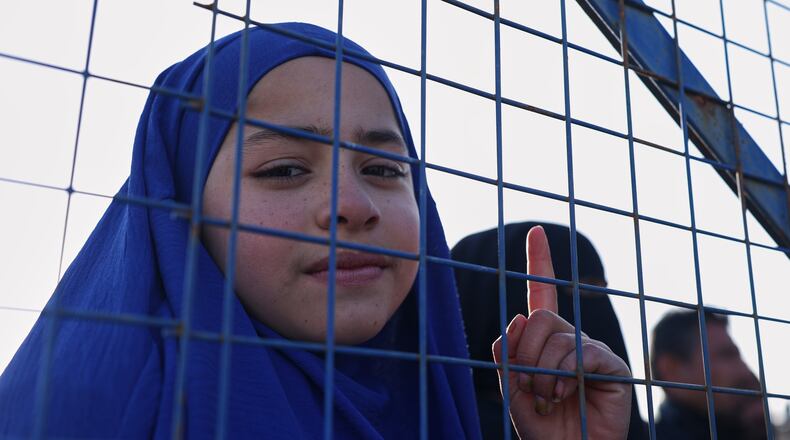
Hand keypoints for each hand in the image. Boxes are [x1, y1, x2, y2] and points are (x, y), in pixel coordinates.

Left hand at [492, 226, 631, 438]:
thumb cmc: (541, 424)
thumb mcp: (511, 386)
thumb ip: (508, 352)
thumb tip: (519, 317)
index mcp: (545, 339)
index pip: (541, 293)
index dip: (539, 262)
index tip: (535, 231)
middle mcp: (570, 337)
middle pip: (540, 315)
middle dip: (524, 352)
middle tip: (529, 384)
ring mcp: (592, 349)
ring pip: (556, 337)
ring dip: (541, 372)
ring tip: (548, 397)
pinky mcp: (612, 364)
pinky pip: (580, 353)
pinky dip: (563, 375)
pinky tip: (564, 394)